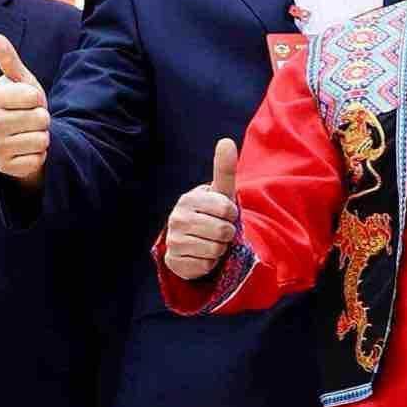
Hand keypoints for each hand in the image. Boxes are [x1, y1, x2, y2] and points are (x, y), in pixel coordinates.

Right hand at [0, 33, 50, 183]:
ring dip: (42, 138)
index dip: (38, 98)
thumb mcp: (20, 82)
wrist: (18, 138)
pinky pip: (37, 159)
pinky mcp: (6, 166)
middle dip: (43, 119)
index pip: (34, 96)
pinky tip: (26, 150)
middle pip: (41, 118)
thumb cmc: (21, 105)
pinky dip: (38, 156)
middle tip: (30, 120)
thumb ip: (10, 62)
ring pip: (41, 140)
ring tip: (29, 134)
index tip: (29, 101)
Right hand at [160, 139, 240, 281]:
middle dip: (227, 234)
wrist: (193, 241)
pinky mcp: (174, 263)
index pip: (227, 209)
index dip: (232, 215)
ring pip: (215, 250)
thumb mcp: (221, 192)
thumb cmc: (212, 214)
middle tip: (217, 231)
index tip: (224, 214)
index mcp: (189, 200)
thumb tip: (226, 140)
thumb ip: (224, 169)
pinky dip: (209, 264)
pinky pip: (205, 266)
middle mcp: (176, 219)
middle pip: (223, 232)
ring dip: (219, 250)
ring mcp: (173, 242)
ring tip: (210, 242)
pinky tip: (201, 255)